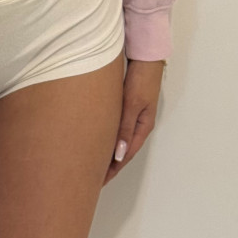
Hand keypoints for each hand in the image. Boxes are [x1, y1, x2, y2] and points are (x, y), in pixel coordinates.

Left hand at [102, 58, 164, 185]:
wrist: (145, 56)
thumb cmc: (140, 78)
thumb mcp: (132, 103)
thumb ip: (125, 128)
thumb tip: (118, 156)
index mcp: (142, 126)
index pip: (125, 155)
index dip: (112, 170)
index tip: (98, 182)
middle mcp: (138, 123)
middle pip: (122, 150)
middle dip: (109, 166)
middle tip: (91, 178)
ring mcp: (133, 114)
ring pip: (119, 140)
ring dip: (108, 153)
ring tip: (93, 164)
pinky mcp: (127, 106)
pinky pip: (116, 128)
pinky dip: (108, 138)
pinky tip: (98, 140)